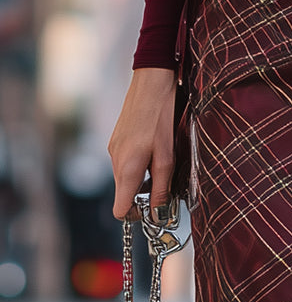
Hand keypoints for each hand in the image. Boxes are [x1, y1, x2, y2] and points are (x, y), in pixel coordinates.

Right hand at [108, 68, 176, 220]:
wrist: (150, 85)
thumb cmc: (160, 119)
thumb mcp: (167, 159)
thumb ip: (162, 189)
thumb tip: (159, 214)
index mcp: (127, 170)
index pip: (120, 209)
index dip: (135, 215)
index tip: (150, 212)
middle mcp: (115, 162)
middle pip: (124, 194)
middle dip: (143, 197)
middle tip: (165, 189)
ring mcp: (113, 150)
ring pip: (126, 178)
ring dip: (142, 180)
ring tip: (162, 166)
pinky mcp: (116, 141)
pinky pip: (125, 163)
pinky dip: (138, 166)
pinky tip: (153, 152)